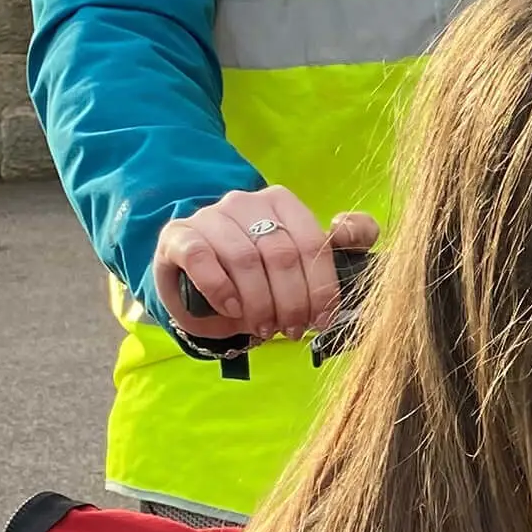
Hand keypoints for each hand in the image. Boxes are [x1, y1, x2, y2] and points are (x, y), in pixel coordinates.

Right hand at [154, 188, 378, 341]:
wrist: (193, 275)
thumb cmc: (256, 271)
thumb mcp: (297, 259)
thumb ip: (339, 244)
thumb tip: (352, 232)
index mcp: (282, 203)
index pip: (312, 243)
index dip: (322, 287)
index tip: (323, 319)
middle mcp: (246, 202)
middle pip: (280, 254)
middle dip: (292, 301)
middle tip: (294, 330)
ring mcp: (210, 216)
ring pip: (244, 259)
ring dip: (259, 302)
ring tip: (265, 328)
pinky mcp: (179, 235)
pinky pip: (201, 259)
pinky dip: (221, 289)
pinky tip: (232, 310)